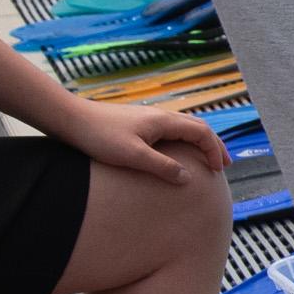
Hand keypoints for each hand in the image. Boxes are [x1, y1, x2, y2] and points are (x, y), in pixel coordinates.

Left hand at [53, 98, 229, 183]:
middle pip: (197, 127)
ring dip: (199, 142)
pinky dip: (183, 140)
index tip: (217, 170)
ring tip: (205, 158)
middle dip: (213, 146)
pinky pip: (170, 130)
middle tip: (223, 165)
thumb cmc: (99, 136)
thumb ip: (162, 167)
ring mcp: (148, 118)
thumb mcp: (133, 156)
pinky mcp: (137, 123)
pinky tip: (176, 151)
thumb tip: (187, 177)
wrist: (70, 119)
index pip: (201, 133)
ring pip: (184, 127)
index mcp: (163, 121)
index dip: (214, 151)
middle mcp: (159, 116)